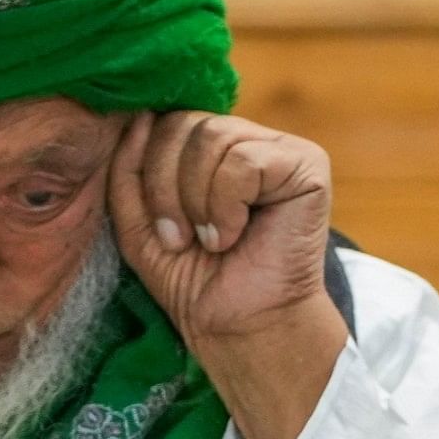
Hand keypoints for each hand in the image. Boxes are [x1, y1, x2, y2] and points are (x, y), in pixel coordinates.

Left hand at [108, 110, 349, 438]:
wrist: (239, 325)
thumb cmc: (193, 278)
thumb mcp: (139, 219)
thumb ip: (129, 166)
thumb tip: (138, 113)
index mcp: (213, 148)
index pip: (165, 121)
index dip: (150, 170)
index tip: (165, 230)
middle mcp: (249, 140)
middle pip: (185, 124)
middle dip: (168, 187)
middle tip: (183, 238)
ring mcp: (282, 150)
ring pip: (213, 138)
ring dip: (196, 201)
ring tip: (212, 240)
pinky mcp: (308, 167)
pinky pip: (244, 161)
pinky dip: (227, 206)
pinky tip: (237, 235)